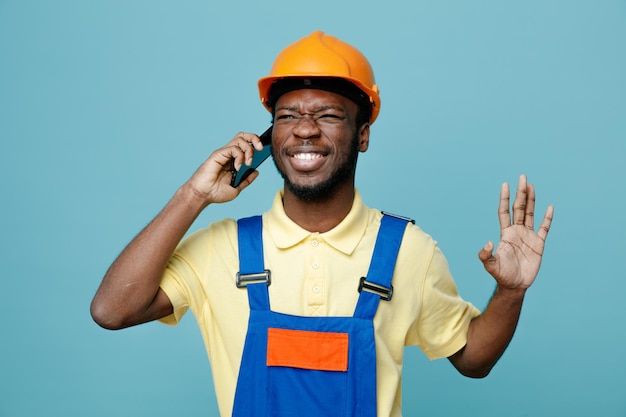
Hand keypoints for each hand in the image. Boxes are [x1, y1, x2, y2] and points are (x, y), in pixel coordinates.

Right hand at [185, 132, 266, 204]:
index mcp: (234, 160)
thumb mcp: (237, 188)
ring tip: (248, 162)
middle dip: (255, 139)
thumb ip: (246, 180)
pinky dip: (239, 156)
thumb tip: (256, 171)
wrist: (203, 195)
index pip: (246, 144)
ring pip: (240, 139)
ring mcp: (224, 153)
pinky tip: (238, 167)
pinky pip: (233, 148)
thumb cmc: (216, 192)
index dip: (256, 144)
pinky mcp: (218, 154)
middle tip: (260, 149)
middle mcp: (229, 154)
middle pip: (244, 136)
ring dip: (249, 149)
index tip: (264, 151)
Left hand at [478, 174, 553, 289]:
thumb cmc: (502, 275)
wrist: (515, 285)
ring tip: (531, 186)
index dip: (504, 198)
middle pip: (519, 208)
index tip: (505, 184)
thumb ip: (486, 254)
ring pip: (531, 214)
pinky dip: (547, 218)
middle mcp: (516, 231)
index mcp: (505, 233)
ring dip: (532, 200)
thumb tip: (488, 243)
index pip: (504, 211)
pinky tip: (550, 207)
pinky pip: (544, 228)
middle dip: (520, 193)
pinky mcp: (539, 244)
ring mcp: (528, 236)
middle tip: (522, 177)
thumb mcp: (491, 265)